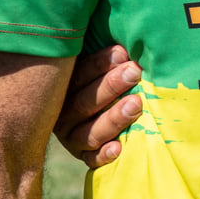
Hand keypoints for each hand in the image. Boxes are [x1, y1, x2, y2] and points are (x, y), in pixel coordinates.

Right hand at [54, 45, 143, 168]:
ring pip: (89, 132)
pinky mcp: (84, 156)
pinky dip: (103, 155)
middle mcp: (62, 114)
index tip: (123, 52)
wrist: (103, 110)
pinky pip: (91, 160)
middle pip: (84, 102)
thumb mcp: (102, 62)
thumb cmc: (108, 76)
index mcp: (63, 87)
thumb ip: (109, 52)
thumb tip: (124, 38)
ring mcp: (72, 137)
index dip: (99, 64)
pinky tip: (119, 148)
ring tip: (136, 104)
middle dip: (111, 86)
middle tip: (134, 71)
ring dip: (113, 118)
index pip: (78, 75)